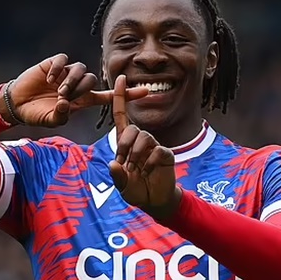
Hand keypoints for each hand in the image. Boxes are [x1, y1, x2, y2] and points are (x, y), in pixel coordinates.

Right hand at [0, 53, 148, 126]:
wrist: (17, 105)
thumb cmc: (37, 114)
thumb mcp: (51, 120)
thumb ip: (60, 116)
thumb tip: (65, 104)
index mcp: (83, 99)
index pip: (108, 96)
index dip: (127, 94)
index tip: (147, 91)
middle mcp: (78, 85)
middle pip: (92, 80)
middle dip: (80, 90)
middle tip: (64, 98)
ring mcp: (66, 73)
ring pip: (81, 69)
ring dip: (71, 81)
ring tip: (58, 91)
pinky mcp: (54, 64)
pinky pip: (64, 60)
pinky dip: (58, 69)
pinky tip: (50, 78)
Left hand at [108, 75, 181, 218]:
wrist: (155, 201)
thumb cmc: (135, 190)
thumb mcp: (122, 185)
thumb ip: (117, 176)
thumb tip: (114, 164)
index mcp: (126, 142)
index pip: (122, 116)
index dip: (121, 97)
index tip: (121, 78)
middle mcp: (140, 141)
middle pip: (132, 129)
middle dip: (125, 146)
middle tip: (126, 163)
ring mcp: (154, 146)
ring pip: (144, 138)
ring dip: (138, 155)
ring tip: (138, 170)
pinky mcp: (166, 154)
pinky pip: (157, 151)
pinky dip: (150, 163)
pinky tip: (149, 171)